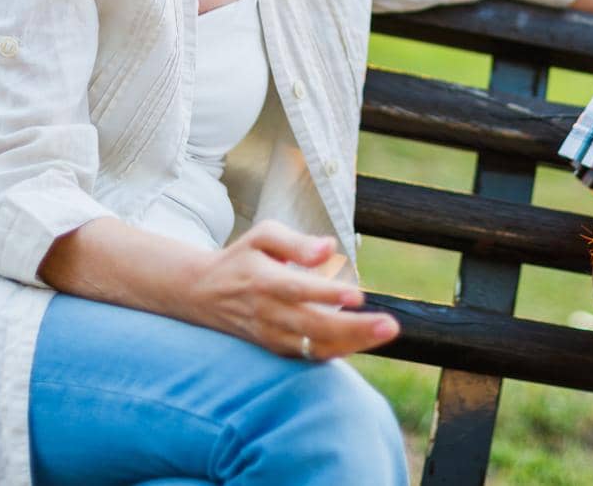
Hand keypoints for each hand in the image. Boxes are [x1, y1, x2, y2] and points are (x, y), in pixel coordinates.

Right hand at [184, 220, 398, 359]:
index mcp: (265, 280)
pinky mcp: (275, 348)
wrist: (201, 294)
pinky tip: (363, 342)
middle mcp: (268, 312)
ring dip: (351, 343)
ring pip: (313, 345)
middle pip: (313, 325)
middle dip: (354, 327)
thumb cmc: (242, 258)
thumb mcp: (262, 236)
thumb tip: (329, 248)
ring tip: (385, 334)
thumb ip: (295, 241)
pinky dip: (335, 352)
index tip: (359, 294)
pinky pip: (308, 356)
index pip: (298, 290)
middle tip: (390, 325)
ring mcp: (271, 335)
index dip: (328, 293)